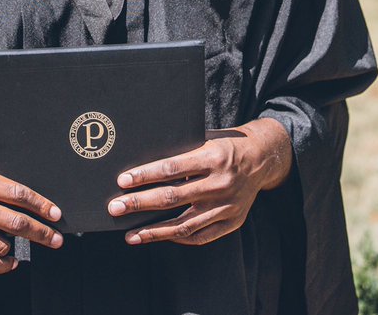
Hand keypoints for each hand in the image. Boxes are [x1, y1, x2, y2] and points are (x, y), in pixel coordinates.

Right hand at [0, 165, 62, 272]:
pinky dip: (3, 264)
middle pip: (14, 221)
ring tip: (13, 247)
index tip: (55, 214)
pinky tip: (9, 261)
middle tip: (55, 239)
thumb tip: (30, 198)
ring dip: (13, 248)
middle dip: (40, 232)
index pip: (16, 192)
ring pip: (1, 243)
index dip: (40, 205)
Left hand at [107, 118, 292, 245]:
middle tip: (115, 208)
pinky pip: (201, 236)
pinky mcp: (233, 222)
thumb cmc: (224, 145)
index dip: (145, 176)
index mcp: (213, 157)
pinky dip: (178, 238)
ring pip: (185, 224)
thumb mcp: (205, 139)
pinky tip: (158, 237)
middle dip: (140, 204)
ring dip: (154, 231)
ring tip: (130, 234)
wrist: (262, 158)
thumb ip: (181, 151)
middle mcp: (221, 183)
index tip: (122, 181)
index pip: (171, 169)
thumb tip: (142, 163)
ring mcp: (228, 206)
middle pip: (172, 198)